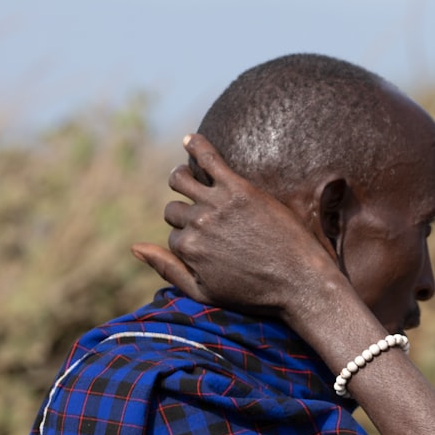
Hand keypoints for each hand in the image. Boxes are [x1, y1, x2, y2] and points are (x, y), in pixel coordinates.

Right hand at [131, 134, 343, 319]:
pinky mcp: (240, 189)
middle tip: (209, 222)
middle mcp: (198, 224)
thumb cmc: (254, 294)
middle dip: (186, 214)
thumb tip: (134, 247)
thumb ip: (167, 270)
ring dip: (181, 180)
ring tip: (191, 182)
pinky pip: (209, 158)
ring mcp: (218, 204)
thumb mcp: (204, 292)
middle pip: (175, 209)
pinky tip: (190, 139)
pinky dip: (196, 146)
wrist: (300, 283)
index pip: (173, 236)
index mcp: (188, 250)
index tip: (209, 247)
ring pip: (181, 180)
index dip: (188, 242)